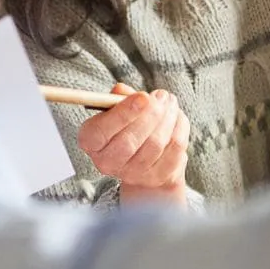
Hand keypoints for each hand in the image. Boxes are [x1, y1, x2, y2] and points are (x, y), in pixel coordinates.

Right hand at [77, 84, 189, 204]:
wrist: (143, 158)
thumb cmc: (126, 126)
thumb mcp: (117, 109)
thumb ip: (118, 98)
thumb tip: (121, 91)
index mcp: (90, 142)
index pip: (101, 132)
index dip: (123, 114)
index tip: (143, 97)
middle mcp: (107, 162)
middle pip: (129, 141)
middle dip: (151, 115)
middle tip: (162, 96)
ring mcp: (132, 174)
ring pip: (155, 143)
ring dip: (167, 118)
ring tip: (170, 102)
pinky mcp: (157, 177)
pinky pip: (174, 150)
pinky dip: (179, 129)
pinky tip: (176, 117)